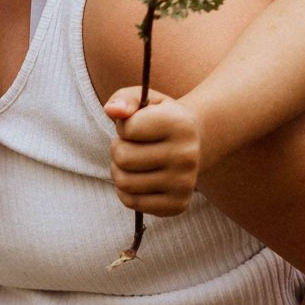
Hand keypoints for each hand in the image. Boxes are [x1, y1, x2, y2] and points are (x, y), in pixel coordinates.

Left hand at [103, 86, 204, 216]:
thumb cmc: (159, 119)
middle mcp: (188, 155)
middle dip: (118, 149)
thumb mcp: (145, 99)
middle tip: (132, 145)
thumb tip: (112, 110)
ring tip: (133, 161)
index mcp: (181, 124)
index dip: (124, 126)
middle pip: (123, 157)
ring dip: (119, 170)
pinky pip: (132, 202)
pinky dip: (126, 190)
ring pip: (124, 182)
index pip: (128, 128)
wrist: (192, 144)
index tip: (137, 125)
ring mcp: (185, 183)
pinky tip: (139, 178)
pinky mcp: (178, 205)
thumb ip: (124, 99)